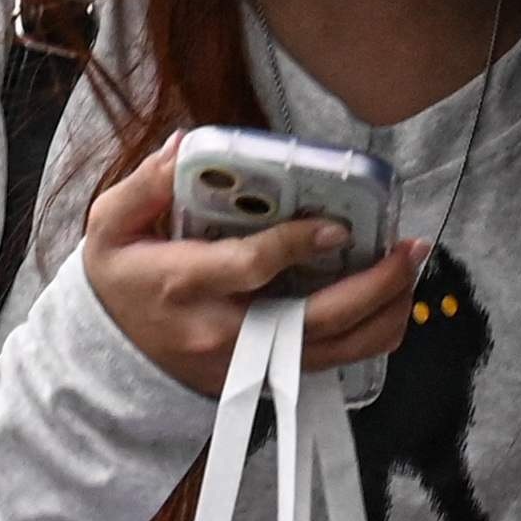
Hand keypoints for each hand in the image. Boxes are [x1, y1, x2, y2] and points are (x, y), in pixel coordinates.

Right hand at [80, 141, 428, 391]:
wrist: (112, 359)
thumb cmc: (120, 281)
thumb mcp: (110, 227)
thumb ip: (146, 186)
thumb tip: (183, 146)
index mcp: (184, 285)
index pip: (251, 267)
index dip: (299, 244)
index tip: (337, 225)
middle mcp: (223, 332)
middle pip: (313, 321)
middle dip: (373, 286)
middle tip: (409, 248)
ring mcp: (248, 362)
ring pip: (334, 350)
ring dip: (384, 313)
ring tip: (410, 270)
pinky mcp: (266, 374)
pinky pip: (332, 362)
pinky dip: (370, 335)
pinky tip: (390, 301)